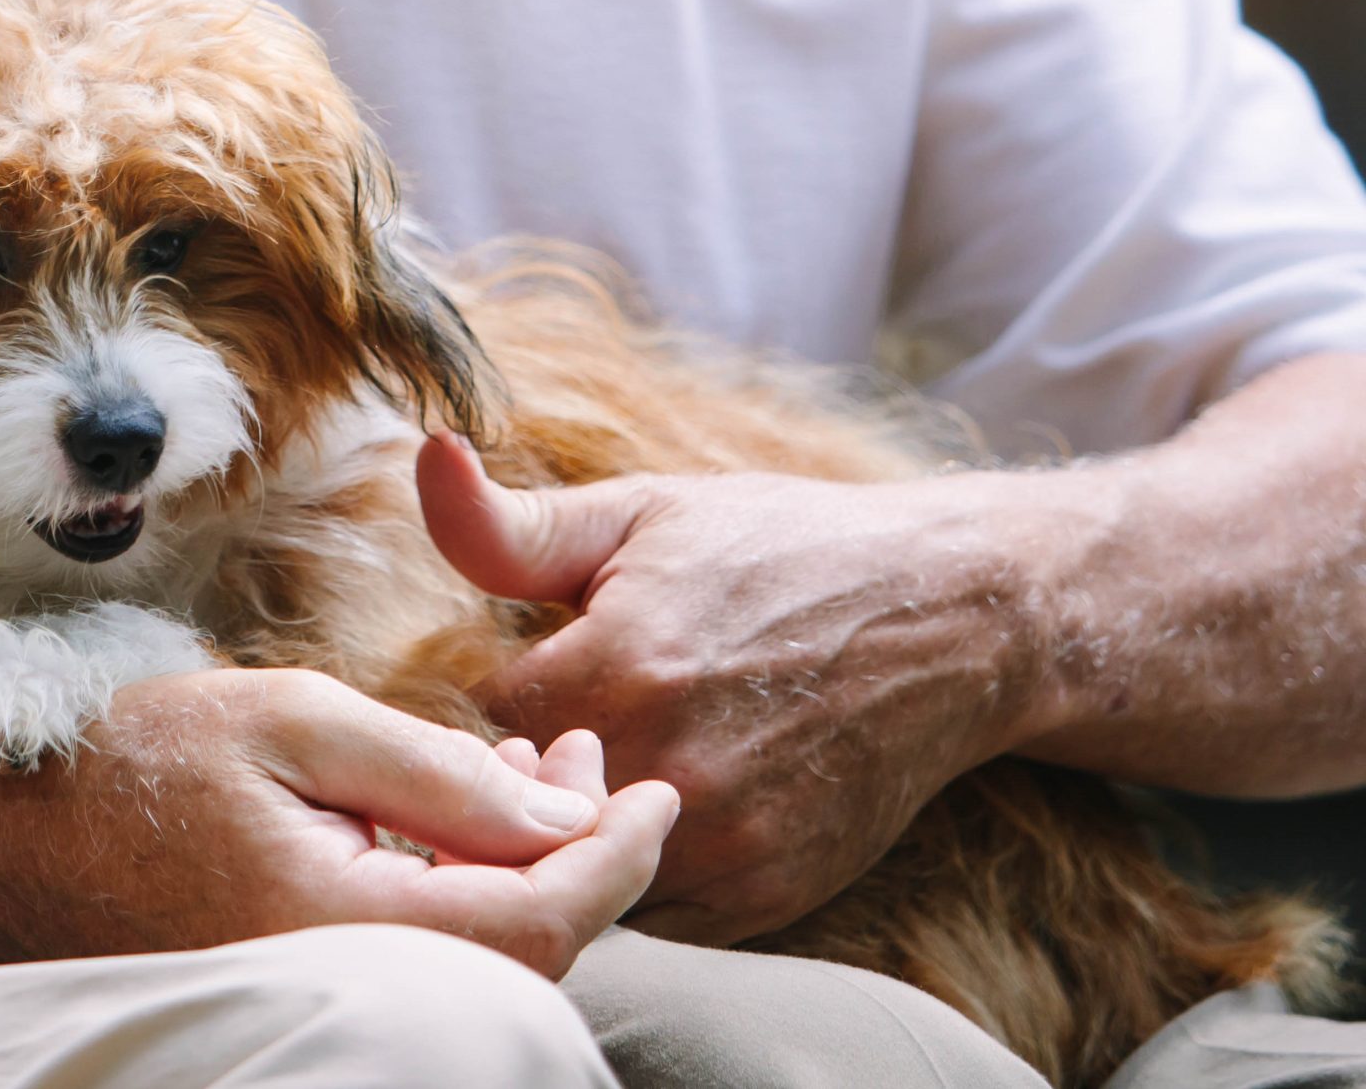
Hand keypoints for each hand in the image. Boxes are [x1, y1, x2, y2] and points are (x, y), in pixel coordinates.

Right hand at [0, 668, 679, 979]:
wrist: (4, 832)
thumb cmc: (131, 761)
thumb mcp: (289, 720)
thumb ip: (432, 767)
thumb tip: (558, 814)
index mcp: (345, 925)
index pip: (541, 917)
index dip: (620, 857)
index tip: (661, 791)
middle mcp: (344, 986)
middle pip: (525, 951)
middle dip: (577, 854)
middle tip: (583, 761)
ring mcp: (321, 996)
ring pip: (476, 956)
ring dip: (521, 869)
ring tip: (523, 775)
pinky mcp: (303, 986)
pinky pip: (420, 955)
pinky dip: (462, 889)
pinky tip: (453, 819)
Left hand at [415, 434, 1054, 945]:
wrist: (951, 617)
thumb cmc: (778, 549)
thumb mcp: (638, 514)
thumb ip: (509, 523)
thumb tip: (425, 461)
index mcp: (616, 667)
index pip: (471, 728)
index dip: (485, 705)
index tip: (522, 679)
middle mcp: (667, 767)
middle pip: (516, 813)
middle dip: (519, 777)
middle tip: (560, 729)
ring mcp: (722, 841)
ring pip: (580, 873)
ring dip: (570, 835)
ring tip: (607, 767)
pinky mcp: (766, 894)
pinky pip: (651, 916)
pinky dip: (636, 876)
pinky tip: (656, 810)